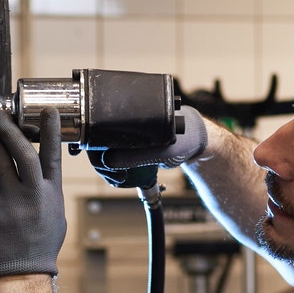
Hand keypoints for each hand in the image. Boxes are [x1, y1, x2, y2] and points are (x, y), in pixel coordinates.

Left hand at [0, 107, 66, 280]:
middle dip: (10, 128)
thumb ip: (49, 187)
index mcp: (51, 195)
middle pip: (20, 152)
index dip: (50, 130)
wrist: (22, 274)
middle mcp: (31, 196)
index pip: (52, 156)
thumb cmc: (40, 244)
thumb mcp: (56, 213)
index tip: (48, 111)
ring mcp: (7, 203)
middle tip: (2, 114)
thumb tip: (40, 163)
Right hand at [87, 111, 209, 183]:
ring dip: (106, 166)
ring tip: (118, 180)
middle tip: (115, 178)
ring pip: (104, 150)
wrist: (195, 143)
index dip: (98, 149)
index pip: (101, 128)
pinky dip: (113, 166)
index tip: (107, 166)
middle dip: (101, 163)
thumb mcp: (161, 151)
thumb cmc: (183, 140)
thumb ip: (137, 156)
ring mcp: (126, 131)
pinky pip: (113, 154)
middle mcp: (125, 120)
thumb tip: (109, 162)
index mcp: (131, 113)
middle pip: (99, 141)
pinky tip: (120, 177)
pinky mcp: (129, 142)